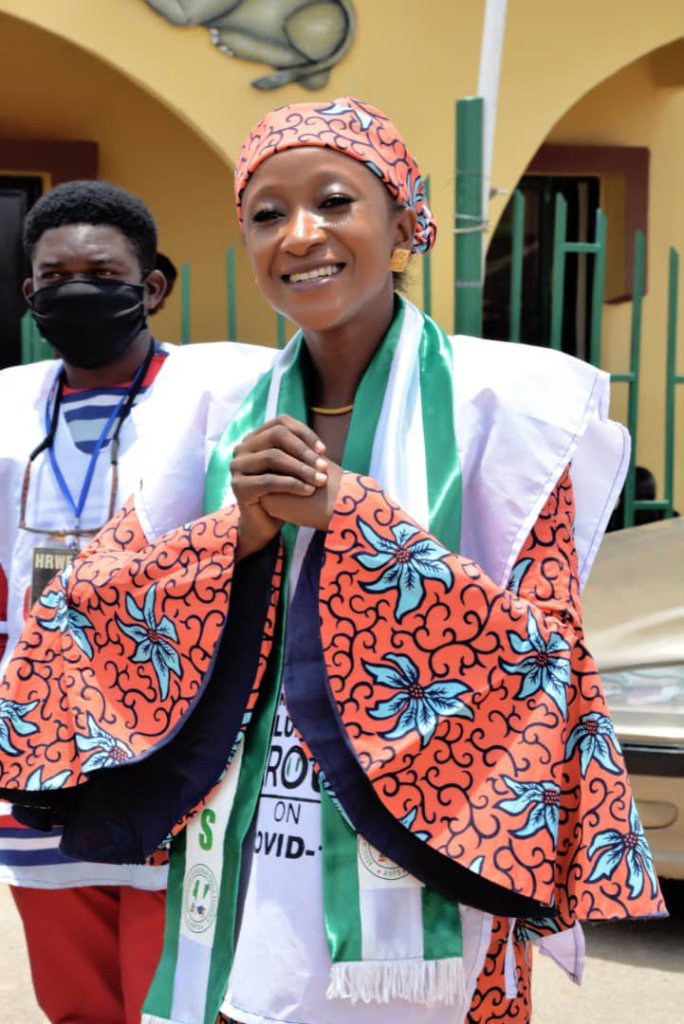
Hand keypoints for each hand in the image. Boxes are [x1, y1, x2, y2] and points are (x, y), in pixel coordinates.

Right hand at [231, 415, 327, 559]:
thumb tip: (321, 447)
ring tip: (320, 480)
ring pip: (272, 456)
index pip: (281, 423)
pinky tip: (308, 491)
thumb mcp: (292, 469)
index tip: (323, 450)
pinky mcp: (238, 487)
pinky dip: (292, 484)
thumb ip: (299, 453)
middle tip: (324, 466)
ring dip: (301, 468)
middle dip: (304, 450)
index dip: (304, 433)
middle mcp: (242, 448)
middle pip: (277, 436)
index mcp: (255, 438)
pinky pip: (269, 480)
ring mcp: (237, 466)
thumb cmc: (282, 493)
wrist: (264, 524)